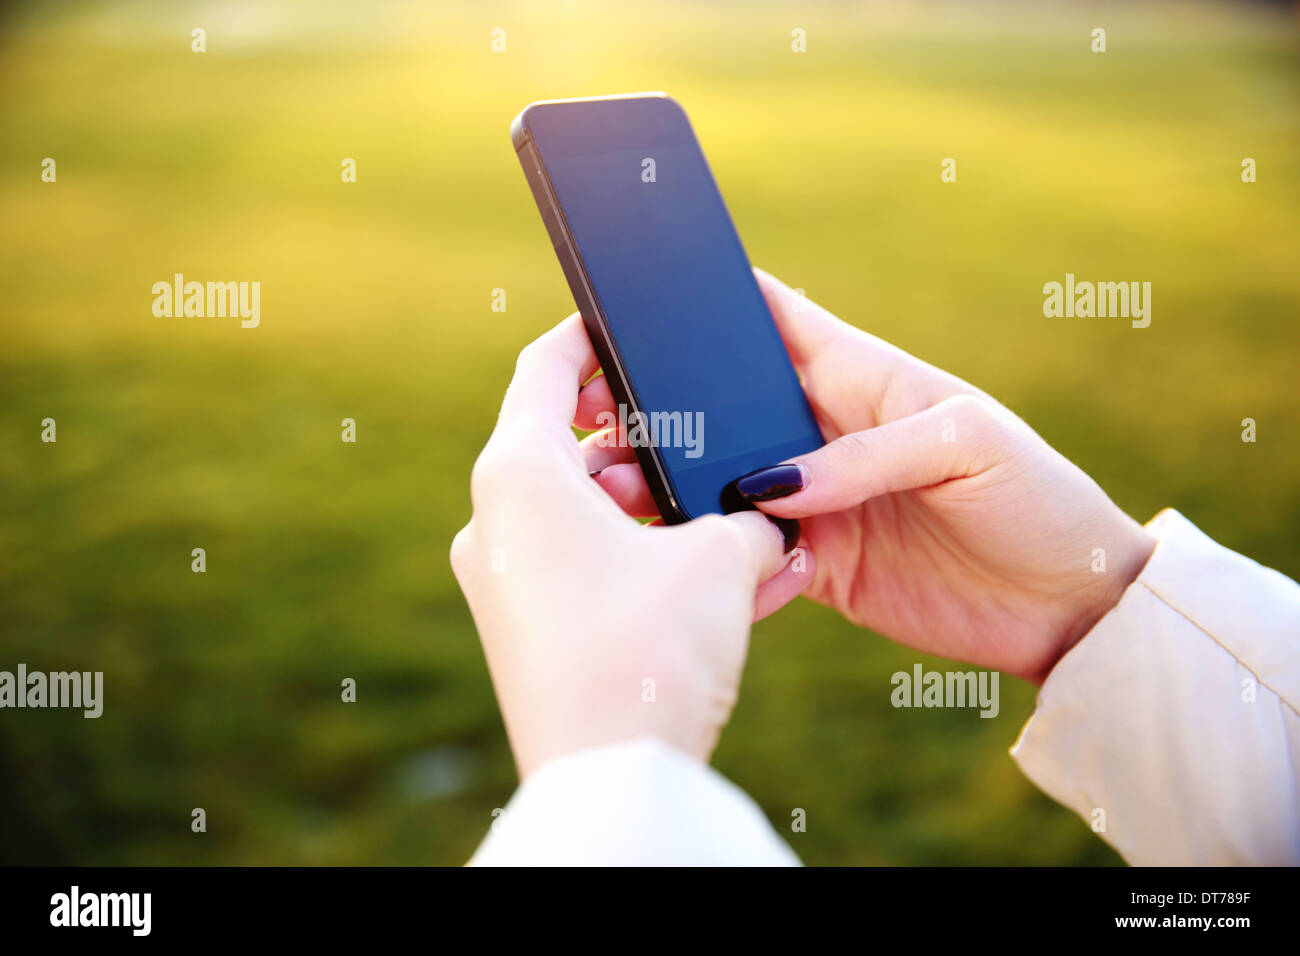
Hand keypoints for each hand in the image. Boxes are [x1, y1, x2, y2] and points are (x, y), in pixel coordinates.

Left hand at [450, 314, 808, 777]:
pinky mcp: (528, 634)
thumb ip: (747, 520)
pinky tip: (721, 581)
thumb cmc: (649, 647)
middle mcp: (494, 523)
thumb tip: (763, 523)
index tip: (624, 325)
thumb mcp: (719, 561)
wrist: (612, 778)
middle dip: (645, 442)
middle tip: (700, 438)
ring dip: (657, 511)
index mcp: (516, 475)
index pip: (544, 368)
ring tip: (733, 524)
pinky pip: (588, 572)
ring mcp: (504, 584)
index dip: (590, 337)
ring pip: (585, 516)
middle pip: (567, 448)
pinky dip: (644, 562)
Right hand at [592, 272, 1155, 683]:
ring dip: (668, 481)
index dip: (713, 302)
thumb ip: (865, 455)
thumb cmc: (1036, 497)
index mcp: (861, 376)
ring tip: (613, 485)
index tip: (644, 297)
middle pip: (726, 406)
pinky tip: (671, 552)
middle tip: (598, 414)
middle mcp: (826, 435)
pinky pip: (745, 554)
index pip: (775, 318)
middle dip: (665, 404)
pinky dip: (710, 554)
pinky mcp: (816, 565)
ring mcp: (816, 501)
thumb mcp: (966, 443)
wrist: (1071, 605)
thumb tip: (769, 484)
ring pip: (719, 480)